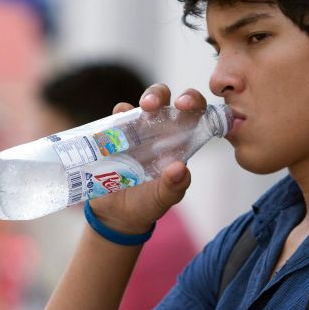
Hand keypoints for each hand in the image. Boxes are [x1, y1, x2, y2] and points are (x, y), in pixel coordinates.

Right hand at [87, 84, 207, 234]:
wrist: (117, 214)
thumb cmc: (148, 203)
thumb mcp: (163, 199)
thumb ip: (174, 186)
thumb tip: (180, 168)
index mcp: (178, 141)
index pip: (192, 113)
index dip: (193, 102)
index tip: (186, 105)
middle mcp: (160, 129)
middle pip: (165, 98)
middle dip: (160, 94)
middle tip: (154, 105)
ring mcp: (138, 128)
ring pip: (144, 101)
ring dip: (145, 98)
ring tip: (143, 109)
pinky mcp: (115, 133)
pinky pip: (118, 115)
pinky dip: (119, 114)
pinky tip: (118, 122)